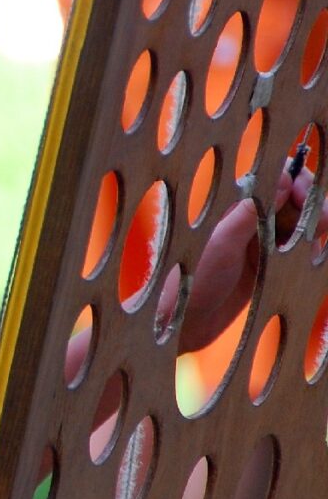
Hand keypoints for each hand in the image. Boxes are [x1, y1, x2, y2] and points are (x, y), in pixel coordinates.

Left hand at [178, 160, 326, 352]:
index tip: (306, 203)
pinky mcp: (266, 262)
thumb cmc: (195, 279)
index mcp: (234, 207)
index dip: (298, 184)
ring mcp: (258, 240)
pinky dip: (308, 246)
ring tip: (312, 246)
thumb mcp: (222, 244)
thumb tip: (281, 177)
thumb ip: (250, 212)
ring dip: (313, 227)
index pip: (276, 178)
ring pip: (298, 221)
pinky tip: (309, 256)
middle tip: (320, 227)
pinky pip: (295, 245)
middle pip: (293, 198)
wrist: (184, 321)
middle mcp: (248, 219)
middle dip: (311, 206)